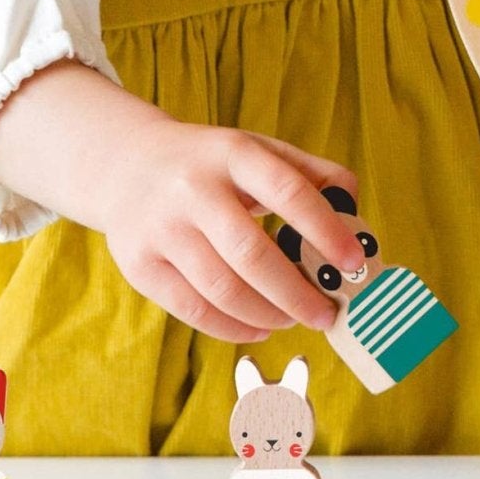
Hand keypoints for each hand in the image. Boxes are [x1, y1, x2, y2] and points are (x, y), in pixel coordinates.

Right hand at [0, 61, 368, 341]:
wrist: (125, 165)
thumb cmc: (211, 164)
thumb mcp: (257, 150)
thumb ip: (312, 174)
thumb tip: (354, 209)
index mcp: (233, 154)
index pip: (287, 191)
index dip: (325, 228)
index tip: (353, 261)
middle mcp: (193, 190)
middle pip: (252, 253)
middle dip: (297, 292)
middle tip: (326, 313)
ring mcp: (162, 229)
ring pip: (222, 289)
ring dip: (268, 314)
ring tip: (293, 319)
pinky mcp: (140, 265)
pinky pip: (193, 310)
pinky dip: (233, 328)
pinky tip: (258, 328)